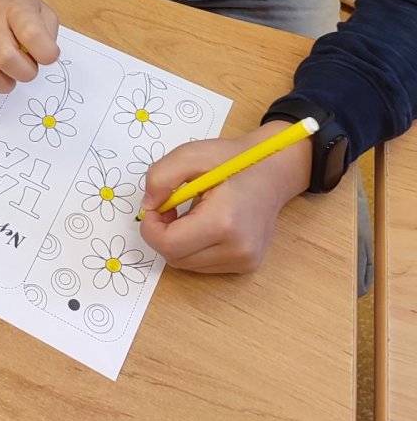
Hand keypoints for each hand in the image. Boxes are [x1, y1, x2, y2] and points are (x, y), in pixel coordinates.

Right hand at [0, 0, 59, 94]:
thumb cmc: (9, 4)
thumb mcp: (37, 6)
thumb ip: (48, 31)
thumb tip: (46, 58)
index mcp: (15, 8)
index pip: (32, 34)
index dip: (46, 53)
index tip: (48, 54)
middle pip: (6, 58)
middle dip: (25, 73)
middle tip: (27, 67)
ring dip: (5, 84)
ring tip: (9, 73)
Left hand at [138, 121, 310, 273]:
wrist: (273, 171)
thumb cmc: (233, 160)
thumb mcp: (190, 155)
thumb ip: (160, 177)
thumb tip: (148, 206)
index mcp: (223, 222)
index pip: (169, 245)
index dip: (151, 228)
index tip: (155, 207)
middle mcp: (237, 249)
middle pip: (175, 258)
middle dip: (162, 234)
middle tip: (170, 207)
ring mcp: (245, 261)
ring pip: (187, 265)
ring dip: (177, 242)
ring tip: (189, 214)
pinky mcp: (247, 265)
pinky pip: (203, 265)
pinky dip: (193, 248)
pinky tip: (203, 225)